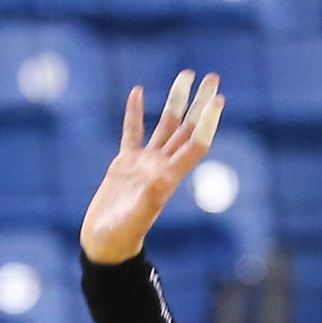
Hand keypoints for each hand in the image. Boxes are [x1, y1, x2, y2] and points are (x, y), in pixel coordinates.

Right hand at [78, 73, 226, 266]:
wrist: (105, 246)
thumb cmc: (120, 238)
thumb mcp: (134, 219)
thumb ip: (148, 199)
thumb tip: (161, 179)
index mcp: (169, 177)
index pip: (195, 144)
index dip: (207, 123)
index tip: (217, 100)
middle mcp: (161, 166)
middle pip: (186, 129)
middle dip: (200, 104)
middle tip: (213, 78)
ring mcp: (144, 164)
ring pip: (165, 125)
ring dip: (176, 101)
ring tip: (186, 76)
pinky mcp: (124, 164)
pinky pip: (132, 132)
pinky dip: (135, 113)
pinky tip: (138, 92)